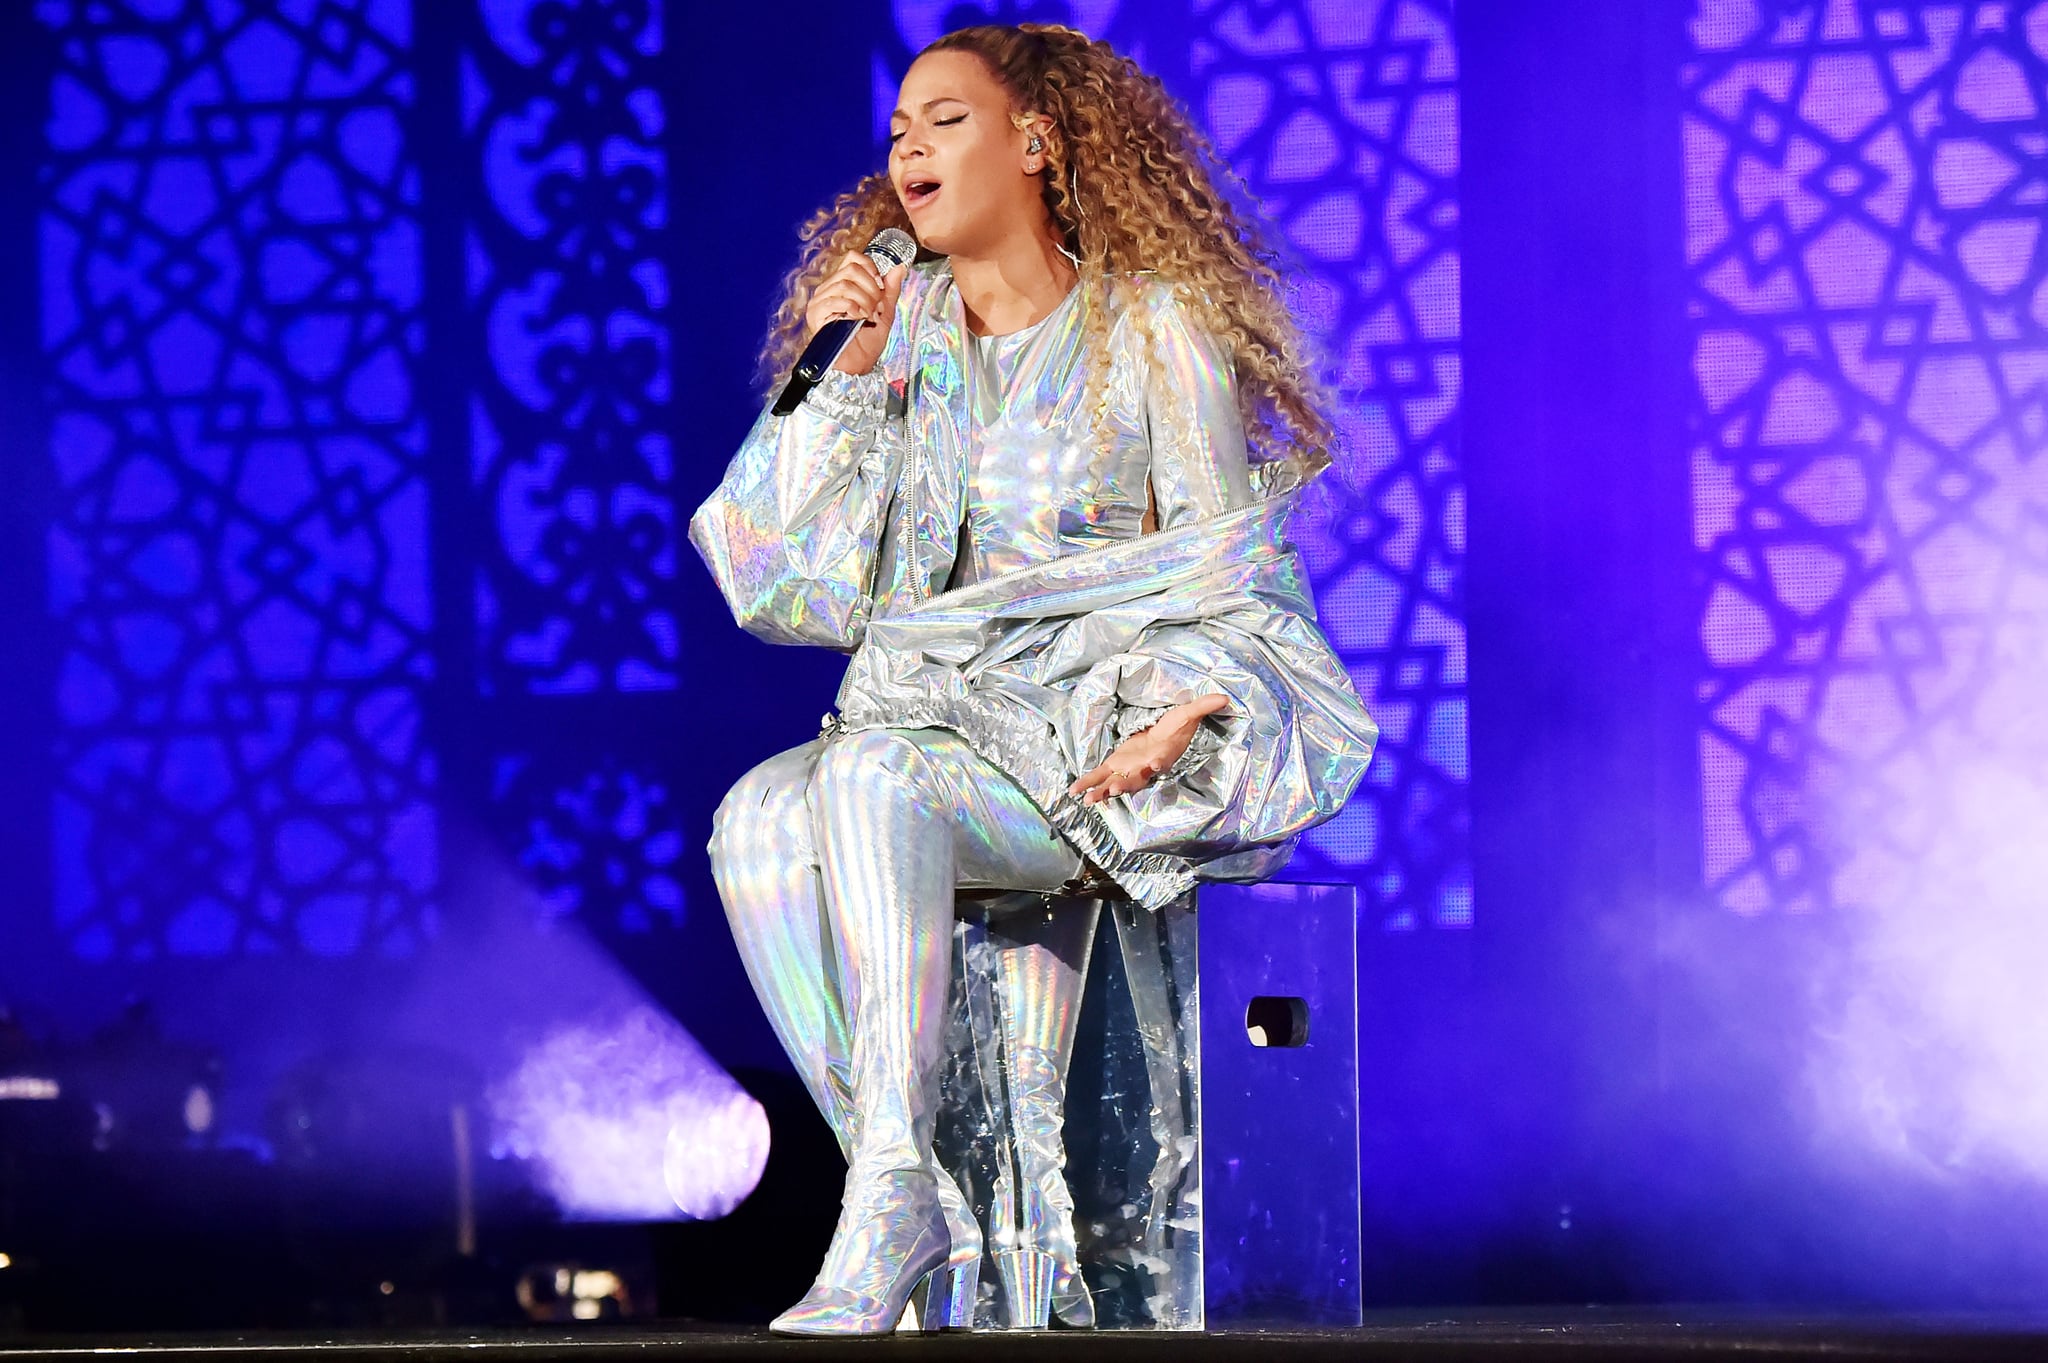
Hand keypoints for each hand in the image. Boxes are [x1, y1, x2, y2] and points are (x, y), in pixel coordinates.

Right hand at [804, 249, 905, 375]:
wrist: (857, 366)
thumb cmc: (867, 343)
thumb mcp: (885, 312)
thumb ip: (890, 290)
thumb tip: (899, 268)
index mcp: (843, 284)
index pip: (853, 258)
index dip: (870, 268)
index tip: (880, 287)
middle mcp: (829, 289)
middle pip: (852, 270)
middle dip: (871, 290)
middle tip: (875, 308)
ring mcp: (820, 300)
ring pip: (845, 284)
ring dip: (863, 301)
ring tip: (867, 317)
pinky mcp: (815, 314)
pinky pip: (835, 299)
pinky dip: (851, 308)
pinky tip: (856, 319)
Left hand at [1068, 694, 1231, 804]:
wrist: (1164, 737)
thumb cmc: (1175, 728)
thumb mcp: (1188, 713)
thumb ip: (1202, 706)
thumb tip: (1225, 698)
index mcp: (1161, 755)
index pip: (1160, 761)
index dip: (1157, 764)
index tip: (1154, 765)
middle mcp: (1144, 768)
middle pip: (1135, 779)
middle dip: (1125, 784)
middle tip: (1114, 789)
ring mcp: (1129, 769)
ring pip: (1115, 783)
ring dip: (1103, 791)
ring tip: (1089, 800)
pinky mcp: (1115, 765)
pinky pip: (1099, 776)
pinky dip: (1087, 783)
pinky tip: (1074, 791)